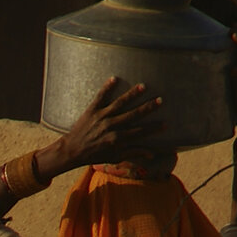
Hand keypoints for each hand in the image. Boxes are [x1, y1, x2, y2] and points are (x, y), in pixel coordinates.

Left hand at [45, 77, 163, 171]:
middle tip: (160, 100)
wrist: (71, 150)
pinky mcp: (91, 110)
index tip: (165, 123)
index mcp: (117, 139)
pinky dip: (107, 87)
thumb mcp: (114, 157)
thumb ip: (133, 153)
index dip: (153, 128)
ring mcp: (101, 117)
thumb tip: (151, 154)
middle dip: (148, 108)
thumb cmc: (94, 155)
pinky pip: (100, 97)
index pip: (140, 132)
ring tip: (143, 86)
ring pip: (119, 103)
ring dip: (132, 94)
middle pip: (133, 115)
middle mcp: (111, 126)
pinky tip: (114, 78)